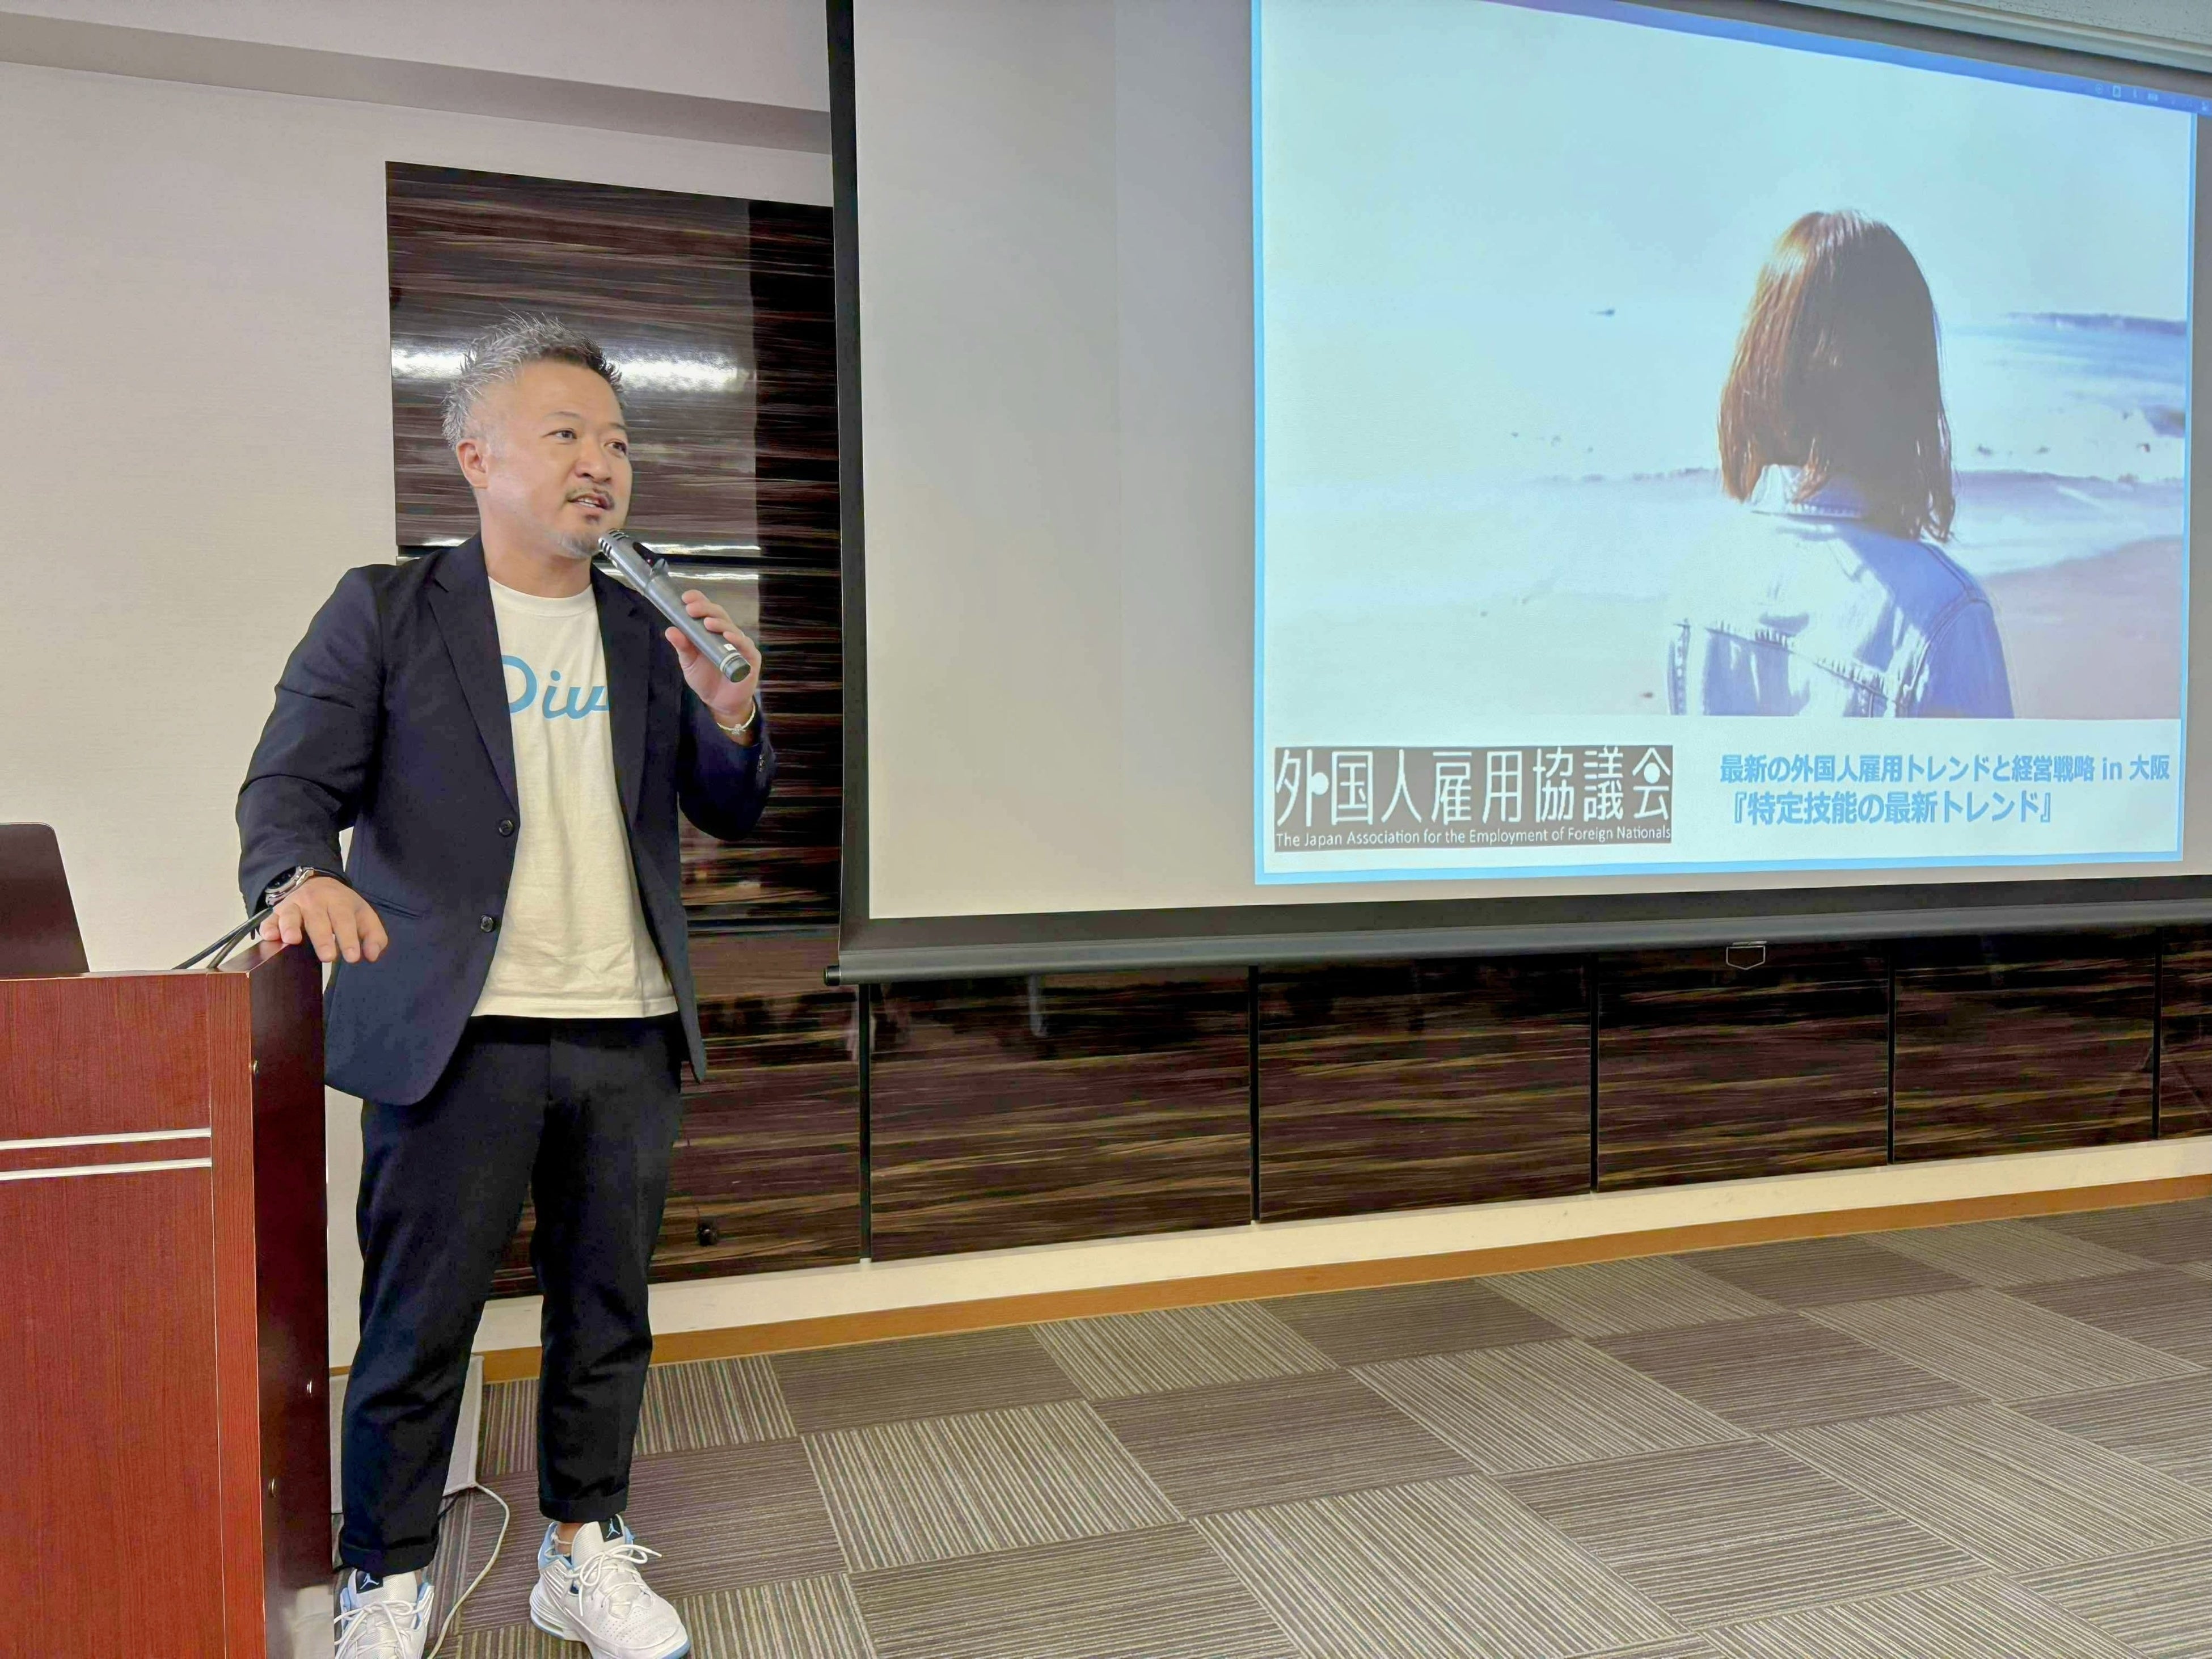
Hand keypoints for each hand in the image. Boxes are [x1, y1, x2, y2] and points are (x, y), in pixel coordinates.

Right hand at [258, 875, 386, 964]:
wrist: (316, 883)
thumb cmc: (342, 907)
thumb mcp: (363, 915)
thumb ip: (373, 935)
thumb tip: (373, 955)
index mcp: (339, 902)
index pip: (345, 920)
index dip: (349, 939)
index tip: (353, 957)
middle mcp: (315, 902)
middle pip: (318, 919)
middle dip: (323, 938)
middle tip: (328, 957)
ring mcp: (294, 906)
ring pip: (291, 915)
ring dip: (290, 927)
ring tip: (292, 940)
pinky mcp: (276, 913)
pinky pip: (269, 919)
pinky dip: (268, 927)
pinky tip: (269, 936)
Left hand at [665, 589, 763, 740]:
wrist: (720, 702)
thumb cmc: (705, 679)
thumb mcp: (689, 662)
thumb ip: (682, 646)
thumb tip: (670, 630)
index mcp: (711, 631)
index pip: (707, 611)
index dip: (699, 600)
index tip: (685, 598)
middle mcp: (727, 633)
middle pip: (719, 614)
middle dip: (705, 609)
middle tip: (691, 609)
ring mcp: (740, 645)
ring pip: (731, 627)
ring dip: (719, 623)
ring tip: (707, 623)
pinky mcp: (750, 658)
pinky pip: (744, 645)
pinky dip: (736, 639)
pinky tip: (727, 635)